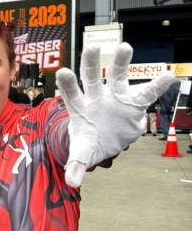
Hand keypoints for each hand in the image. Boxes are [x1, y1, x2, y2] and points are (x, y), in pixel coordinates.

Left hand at [56, 43, 176, 187]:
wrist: (108, 140)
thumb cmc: (90, 142)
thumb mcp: (82, 154)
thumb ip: (76, 165)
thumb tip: (72, 183)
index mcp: (79, 108)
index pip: (71, 94)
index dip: (67, 84)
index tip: (62, 72)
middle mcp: (96, 96)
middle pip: (92, 77)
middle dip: (92, 63)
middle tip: (93, 47)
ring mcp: (115, 96)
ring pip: (118, 76)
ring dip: (122, 62)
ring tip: (124, 47)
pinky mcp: (133, 101)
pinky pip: (146, 93)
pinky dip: (157, 85)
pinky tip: (168, 76)